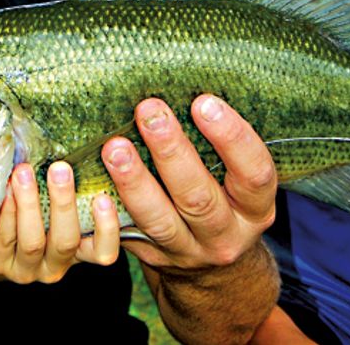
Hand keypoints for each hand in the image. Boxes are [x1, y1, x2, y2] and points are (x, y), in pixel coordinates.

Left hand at [0, 161, 118, 285]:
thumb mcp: (55, 213)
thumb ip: (71, 194)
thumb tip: (81, 147)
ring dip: (29, 202)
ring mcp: (26, 268)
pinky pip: (5, 237)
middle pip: (65, 241)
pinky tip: (6, 186)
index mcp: (78, 252)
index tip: (103, 197)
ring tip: (25, 171)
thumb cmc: (32, 219)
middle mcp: (55, 265)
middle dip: (63, 203)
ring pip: (32, 240)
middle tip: (60, 169)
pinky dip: (7, 209)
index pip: (103, 252)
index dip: (107, 230)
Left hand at [103, 94, 275, 269]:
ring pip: (159, 220)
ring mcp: (188, 252)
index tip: (203, 102)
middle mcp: (225, 235)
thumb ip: (222, 146)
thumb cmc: (223, 199)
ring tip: (114, 147)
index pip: (254, 173)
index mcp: (255, 209)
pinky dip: (110, 211)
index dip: (231, 138)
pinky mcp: (153, 258)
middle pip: (199, 197)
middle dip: (171, 151)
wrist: (212, 268)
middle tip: (149, 110)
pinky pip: (129, 235)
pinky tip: (94, 184)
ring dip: (134, 181)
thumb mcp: (238, 180)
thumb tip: (188, 81)